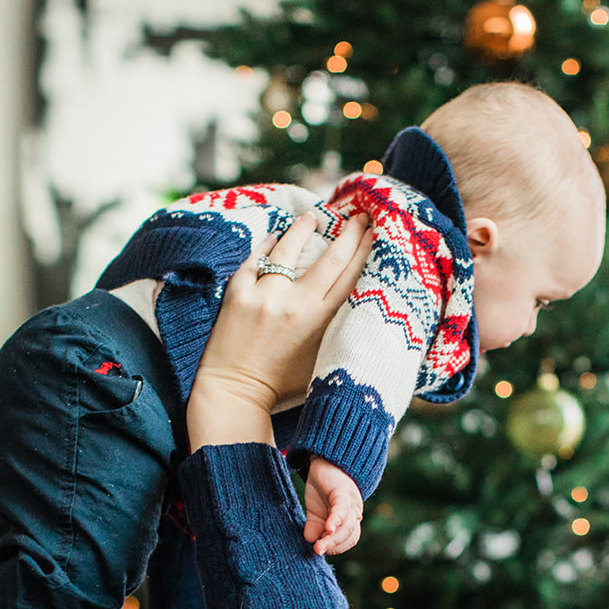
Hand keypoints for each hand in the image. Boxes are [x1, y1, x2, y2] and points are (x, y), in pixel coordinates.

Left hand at [187, 212, 373, 448]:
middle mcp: (294, 303)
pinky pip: (256, 258)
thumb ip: (336, 332)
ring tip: (313, 217)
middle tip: (360, 216)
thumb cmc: (281, 386)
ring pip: (288, 248)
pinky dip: (267, 245)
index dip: (365, 250)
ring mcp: (263, 295)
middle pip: (329, 258)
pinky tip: (275, 236)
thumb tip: (355, 304)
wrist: (233, 393)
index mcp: (319, 321)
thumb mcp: (320, 361)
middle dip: (348, 233)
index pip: (350, 276)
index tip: (375, 231)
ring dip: (304, 229)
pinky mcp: (237, 292)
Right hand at [304, 456, 363, 555]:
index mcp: (349, 520)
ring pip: (348, 526)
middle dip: (334, 546)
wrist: (325, 460)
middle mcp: (354, 513)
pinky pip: (342, 509)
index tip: (319, 550)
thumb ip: (314, 527)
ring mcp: (351, 502)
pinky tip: (328, 529)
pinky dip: (335, 520)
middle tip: (317, 552)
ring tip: (317, 546)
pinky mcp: (343, 492)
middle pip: (351, 536)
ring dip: (333, 539)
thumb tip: (310, 541)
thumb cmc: (322, 487)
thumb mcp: (315, 511)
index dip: (336, 548)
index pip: (348, 540)